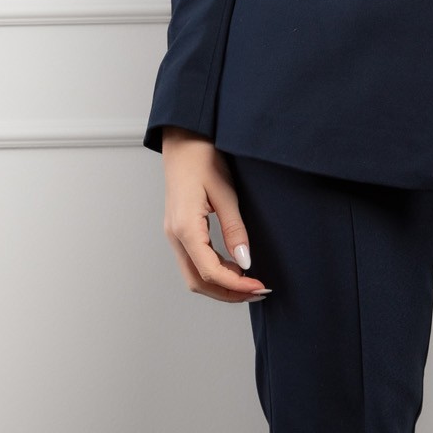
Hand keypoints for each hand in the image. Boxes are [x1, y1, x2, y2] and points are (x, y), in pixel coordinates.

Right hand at [161, 127, 270, 302]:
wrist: (183, 140)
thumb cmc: (203, 158)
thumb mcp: (225, 192)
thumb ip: (235, 229)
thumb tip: (246, 261)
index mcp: (184, 227)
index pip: (209, 271)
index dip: (236, 285)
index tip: (259, 286)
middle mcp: (174, 235)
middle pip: (198, 282)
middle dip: (228, 293)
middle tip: (257, 291)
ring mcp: (174, 234)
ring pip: (194, 275)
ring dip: (220, 285)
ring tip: (248, 284)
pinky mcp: (178, 230)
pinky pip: (193, 261)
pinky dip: (213, 272)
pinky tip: (233, 268)